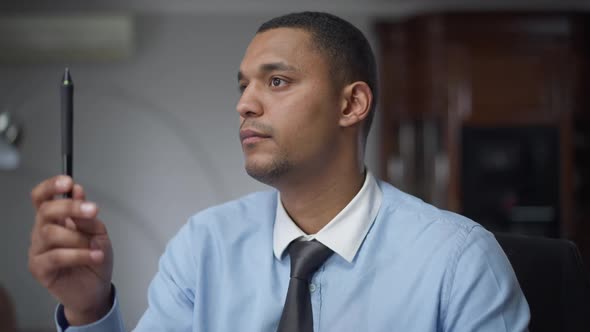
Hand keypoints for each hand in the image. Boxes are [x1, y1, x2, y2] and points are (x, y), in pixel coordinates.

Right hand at [28, 176, 112, 324]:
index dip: (51, 187)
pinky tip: (95, 256)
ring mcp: (38, 250)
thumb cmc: (95, 258)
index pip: (42, 197)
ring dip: (78, 237)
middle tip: (93, 210)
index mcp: (55, 219)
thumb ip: (87, 216)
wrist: (96, 289)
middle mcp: (42, 231)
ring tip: (96, 246)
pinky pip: (55, 256)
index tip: (68, 182)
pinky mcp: (39, 268)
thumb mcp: (98, 232)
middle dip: (70, 207)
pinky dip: (79, 254)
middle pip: (45, 211)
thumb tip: (77, 192)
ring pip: (50, 233)